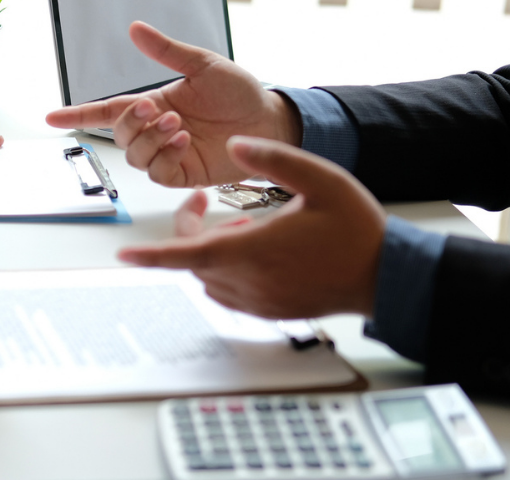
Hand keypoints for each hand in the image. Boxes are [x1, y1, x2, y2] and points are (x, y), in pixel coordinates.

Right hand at [45, 21, 301, 187]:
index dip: (79, 114)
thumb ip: (166, 51)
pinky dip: (164, 156)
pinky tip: (183, 141)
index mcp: (155, 104)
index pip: (108, 111)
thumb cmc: (240, 93)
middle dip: (131, 123)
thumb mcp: (202, 64)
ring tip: (178, 124)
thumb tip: (135, 29)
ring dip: (150, 139)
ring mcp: (169, 154)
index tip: (51, 116)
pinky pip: (158, 172)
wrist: (270, 120)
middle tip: (156, 110)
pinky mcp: (184, 174)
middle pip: (120, 135)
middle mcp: (157, 131)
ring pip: (135, 156)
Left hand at [119, 136, 384, 317]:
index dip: (152, 255)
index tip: (124, 255)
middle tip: (204, 204)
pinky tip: (256, 250)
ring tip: (245, 228)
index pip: (187, 254)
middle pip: (194, 259)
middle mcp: (250, 280)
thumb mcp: (321, 178)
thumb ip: (274, 158)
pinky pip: (228, 292)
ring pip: (209, 277)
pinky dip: (227, 270)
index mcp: (254, 249)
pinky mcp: (268, 311)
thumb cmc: (356, 230)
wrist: (384, 274)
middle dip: (192, 231)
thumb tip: (235, 146)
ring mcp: (258, 301)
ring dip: (211, 251)